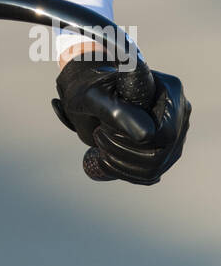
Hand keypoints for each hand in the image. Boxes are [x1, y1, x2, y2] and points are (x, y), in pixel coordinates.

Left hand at [52, 55, 190, 184]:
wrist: (86, 97)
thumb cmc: (88, 90)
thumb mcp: (95, 96)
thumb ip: (119, 112)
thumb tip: (147, 136)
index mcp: (170, 91)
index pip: (166, 133)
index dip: (135, 139)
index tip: (104, 127)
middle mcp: (178, 113)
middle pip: (162, 153)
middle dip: (122, 149)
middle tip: (98, 133)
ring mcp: (173, 135)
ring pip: (154, 168)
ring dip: (118, 161)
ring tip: (99, 141)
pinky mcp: (162, 154)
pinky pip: (148, 175)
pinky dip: (121, 170)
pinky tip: (104, 156)